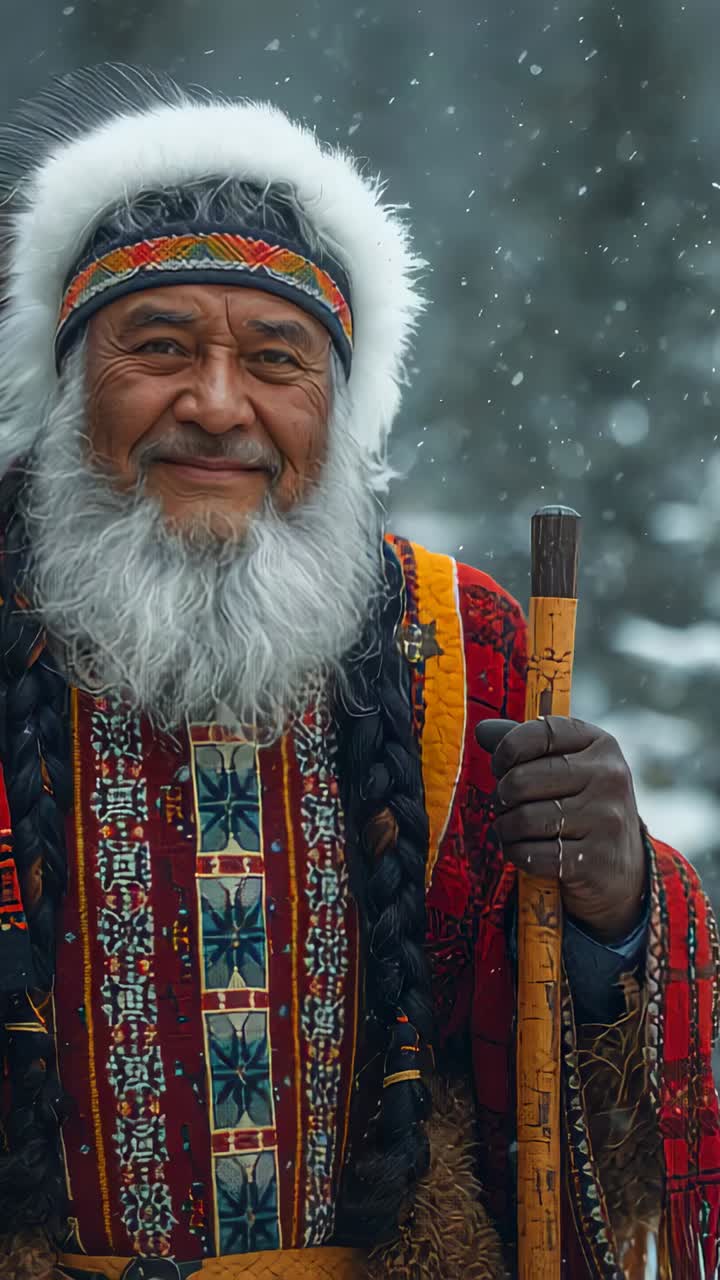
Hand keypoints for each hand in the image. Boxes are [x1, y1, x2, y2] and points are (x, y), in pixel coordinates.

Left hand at [475, 715, 646, 941]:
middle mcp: (609, 777)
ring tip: (510, 828)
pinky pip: (531, 855)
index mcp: (601, 745)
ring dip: (505, 827)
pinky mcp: (595, 859)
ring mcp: (605, 819)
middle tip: (504, 804)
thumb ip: (528, 745)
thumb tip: (483, 731)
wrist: (621, 862)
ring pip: (523, 819)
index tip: (501, 766)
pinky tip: (522, 849)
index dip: (507, 749)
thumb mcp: (569, 764)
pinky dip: (516, 854)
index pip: (540, 732)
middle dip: (502, 795)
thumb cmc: (583, 803)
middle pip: (522, 780)